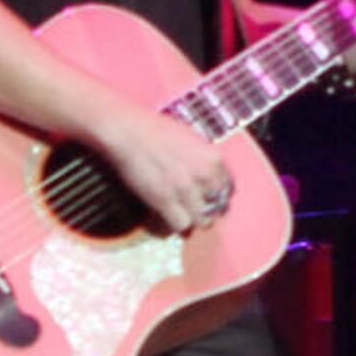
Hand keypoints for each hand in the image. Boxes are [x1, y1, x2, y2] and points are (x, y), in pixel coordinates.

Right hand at [91, 104, 237, 233]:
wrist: (127, 130)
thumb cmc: (153, 129)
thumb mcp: (189, 137)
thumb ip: (203, 157)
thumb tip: (207, 173)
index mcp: (213, 157)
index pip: (228, 188)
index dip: (217, 196)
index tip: (209, 199)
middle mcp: (204, 175)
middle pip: (218, 207)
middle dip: (208, 210)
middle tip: (195, 209)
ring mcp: (185, 189)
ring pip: (202, 220)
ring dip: (193, 219)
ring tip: (182, 214)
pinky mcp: (165, 200)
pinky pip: (182, 225)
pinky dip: (175, 224)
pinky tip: (168, 216)